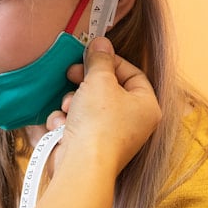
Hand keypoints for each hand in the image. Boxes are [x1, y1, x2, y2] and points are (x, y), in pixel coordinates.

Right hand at [47, 37, 160, 174]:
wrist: (81, 166)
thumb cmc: (98, 122)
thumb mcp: (99, 80)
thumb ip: (99, 59)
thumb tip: (101, 42)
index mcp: (146, 106)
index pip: (133, 74)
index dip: (110, 61)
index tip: (90, 55)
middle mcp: (133, 123)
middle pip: (108, 90)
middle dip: (85, 82)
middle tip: (70, 74)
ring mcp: (112, 137)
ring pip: (88, 106)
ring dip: (72, 102)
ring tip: (67, 107)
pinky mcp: (90, 148)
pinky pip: (77, 125)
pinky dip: (66, 122)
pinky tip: (60, 125)